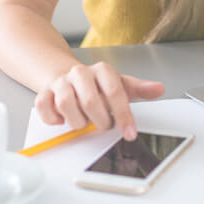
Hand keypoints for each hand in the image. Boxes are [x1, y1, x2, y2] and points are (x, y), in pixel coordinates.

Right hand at [34, 61, 164, 140]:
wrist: (70, 77)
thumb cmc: (98, 85)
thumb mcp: (121, 85)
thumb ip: (140, 89)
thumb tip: (159, 88)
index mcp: (102, 70)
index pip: (115, 92)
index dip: (123, 115)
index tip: (129, 133)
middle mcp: (80, 73)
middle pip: (90, 101)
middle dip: (99, 121)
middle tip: (103, 125)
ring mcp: (61, 82)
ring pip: (66, 105)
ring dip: (78, 121)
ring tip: (84, 121)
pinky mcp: (44, 93)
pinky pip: (45, 108)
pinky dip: (54, 119)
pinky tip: (63, 120)